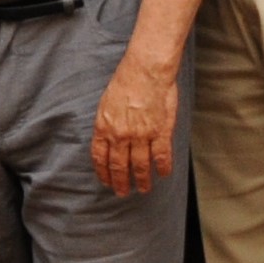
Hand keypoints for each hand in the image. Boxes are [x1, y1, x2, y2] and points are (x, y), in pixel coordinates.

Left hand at [92, 48, 182, 196]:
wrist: (146, 69)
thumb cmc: (126, 80)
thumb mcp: (106, 102)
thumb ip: (107, 122)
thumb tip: (107, 136)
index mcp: (104, 127)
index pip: (100, 157)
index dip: (103, 173)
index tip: (106, 182)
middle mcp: (120, 135)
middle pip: (118, 166)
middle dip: (120, 182)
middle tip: (123, 193)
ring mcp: (140, 135)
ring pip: (140, 165)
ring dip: (142, 180)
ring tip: (144, 189)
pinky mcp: (160, 132)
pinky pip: (161, 156)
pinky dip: (162, 168)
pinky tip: (163, 174)